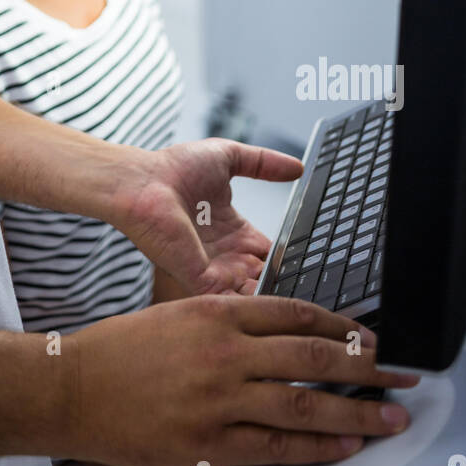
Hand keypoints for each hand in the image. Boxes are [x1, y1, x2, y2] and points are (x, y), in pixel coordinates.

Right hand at [63, 295, 418, 465]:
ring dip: (356, 412)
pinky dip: (317, 446)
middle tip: (398, 373)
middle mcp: (223, 352)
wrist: (72, 387)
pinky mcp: (208, 444)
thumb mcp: (178, 313)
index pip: (297, 313)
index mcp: (215, 312)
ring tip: (388, 416)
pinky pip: (277, 445)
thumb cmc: (121, 350)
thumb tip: (282, 329)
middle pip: (313, 356)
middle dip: (366, 366)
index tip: (371, 336)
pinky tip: (343, 445)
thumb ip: (228, 320)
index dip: (342, 326)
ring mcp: (218, 400)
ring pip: (304, 404)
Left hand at [109, 137, 301, 294]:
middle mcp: (227, 254)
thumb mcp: (229, 157)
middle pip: (270, 278)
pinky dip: (258, 306)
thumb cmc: (174, 168)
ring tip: (311, 306)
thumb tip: (298, 166)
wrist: (142, 182)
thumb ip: (264, 162)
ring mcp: (216, 270)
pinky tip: (284, 308)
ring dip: (280, 298)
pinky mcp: (202, 280)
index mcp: (234, 230)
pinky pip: (236, 303)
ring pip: (257, 295)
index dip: (294, 258)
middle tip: (323, 291)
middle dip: (292, 284)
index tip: (320, 262)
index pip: (272, 252)